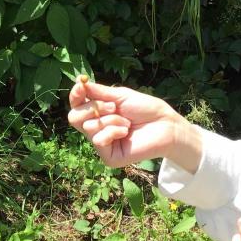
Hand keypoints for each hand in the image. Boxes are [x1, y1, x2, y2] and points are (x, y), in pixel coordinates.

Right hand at [67, 79, 201, 171]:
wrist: (165, 125)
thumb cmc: (146, 109)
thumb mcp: (120, 96)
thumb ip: (99, 92)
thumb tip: (79, 83)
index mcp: (98, 113)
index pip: (76, 105)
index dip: (75, 96)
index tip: (81, 86)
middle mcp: (97, 129)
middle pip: (74, 117)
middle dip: (93, 108)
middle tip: (113, 107)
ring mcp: (102, 144)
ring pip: (88, 126)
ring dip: (110, 120)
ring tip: (126, 122)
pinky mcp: (108, 157)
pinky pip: (99, 140)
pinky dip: (113, 132)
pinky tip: (126, 132)